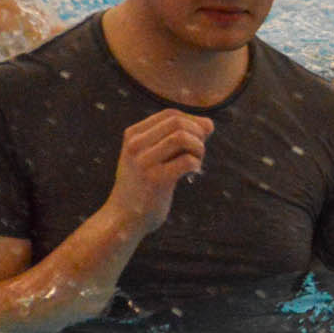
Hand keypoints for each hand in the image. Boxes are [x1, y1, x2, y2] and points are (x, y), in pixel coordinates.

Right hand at [105, 109, 213, 235]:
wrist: (124, 217)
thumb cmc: (143, 185)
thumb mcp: (152, 156)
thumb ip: (176, 138)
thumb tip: (209, 124)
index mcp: (133, 135)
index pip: (171, 114)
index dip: (192, 121)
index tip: (200, 136)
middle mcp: (136, 145)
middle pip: (178, 123)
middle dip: (197, 134)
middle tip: (198, 151)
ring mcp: (144, 162)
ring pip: (182, 138)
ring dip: (198, 148)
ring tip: (196, 161)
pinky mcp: (156, 180)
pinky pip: (187, 161)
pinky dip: (196, 165)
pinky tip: (192, 173)